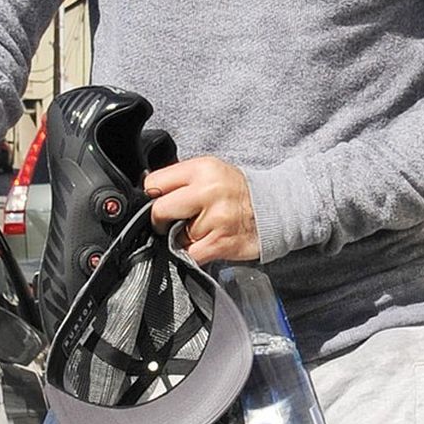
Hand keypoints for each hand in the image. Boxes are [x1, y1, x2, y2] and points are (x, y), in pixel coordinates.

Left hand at [143, 156, 258, 264]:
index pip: (154, 183)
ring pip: (174, 236)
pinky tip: (203, 243)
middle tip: (171, 221)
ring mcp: (215, 218)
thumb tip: (148, 192)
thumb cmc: (237, 192)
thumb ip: (180, 179)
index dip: (152, 196)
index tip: (159, 202)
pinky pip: (189, 254)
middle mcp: (208, 191)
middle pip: (159, 210)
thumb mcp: (210, 171)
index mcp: (202, 169)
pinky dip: (191, 253)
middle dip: (160, 220)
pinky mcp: (220, 243)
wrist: (275, 208)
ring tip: (200, 229)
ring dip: (181, 238)